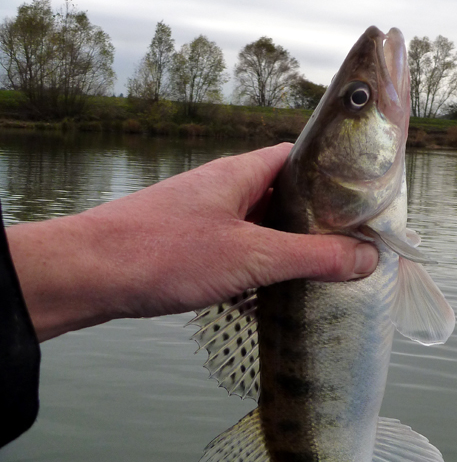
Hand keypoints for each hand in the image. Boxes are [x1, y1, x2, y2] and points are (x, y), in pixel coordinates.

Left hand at [6, 142, 377, 340]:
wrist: (84, 275)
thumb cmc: (162, 252)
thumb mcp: (251, 257)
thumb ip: (312, 256)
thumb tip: (369, 257)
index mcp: (241, 173)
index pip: (300, 158)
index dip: (334, 175)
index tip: (365, 202)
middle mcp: (223, 189)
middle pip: (284, 197)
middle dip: (315, 225)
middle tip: (348, 251)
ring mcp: (203, 218)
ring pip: (259, 229)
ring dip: (283, 253)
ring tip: (314, 280)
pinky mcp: (186, 247)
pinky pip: (234, 254)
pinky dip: (253, 275)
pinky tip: (261, 303)